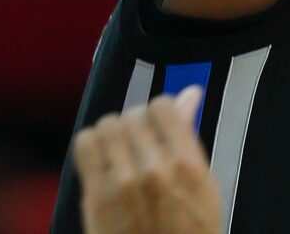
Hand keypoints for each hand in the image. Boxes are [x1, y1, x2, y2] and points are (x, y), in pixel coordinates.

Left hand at [73, 88, 220, 233]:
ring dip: (114, 137)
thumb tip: (189, 92)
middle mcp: (155, 171)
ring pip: (108, 124)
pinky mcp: (97, 196)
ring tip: (122, 158)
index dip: (159, 116)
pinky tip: (104, 164)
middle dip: (137, 130)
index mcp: (188, 167)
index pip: (162, 106)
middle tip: (141, 153)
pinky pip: (85, 142)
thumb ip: (190, 138)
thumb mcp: (204, 189)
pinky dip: (92, 147)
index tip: (158, 130)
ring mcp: (123, 184)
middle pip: (133, 115)